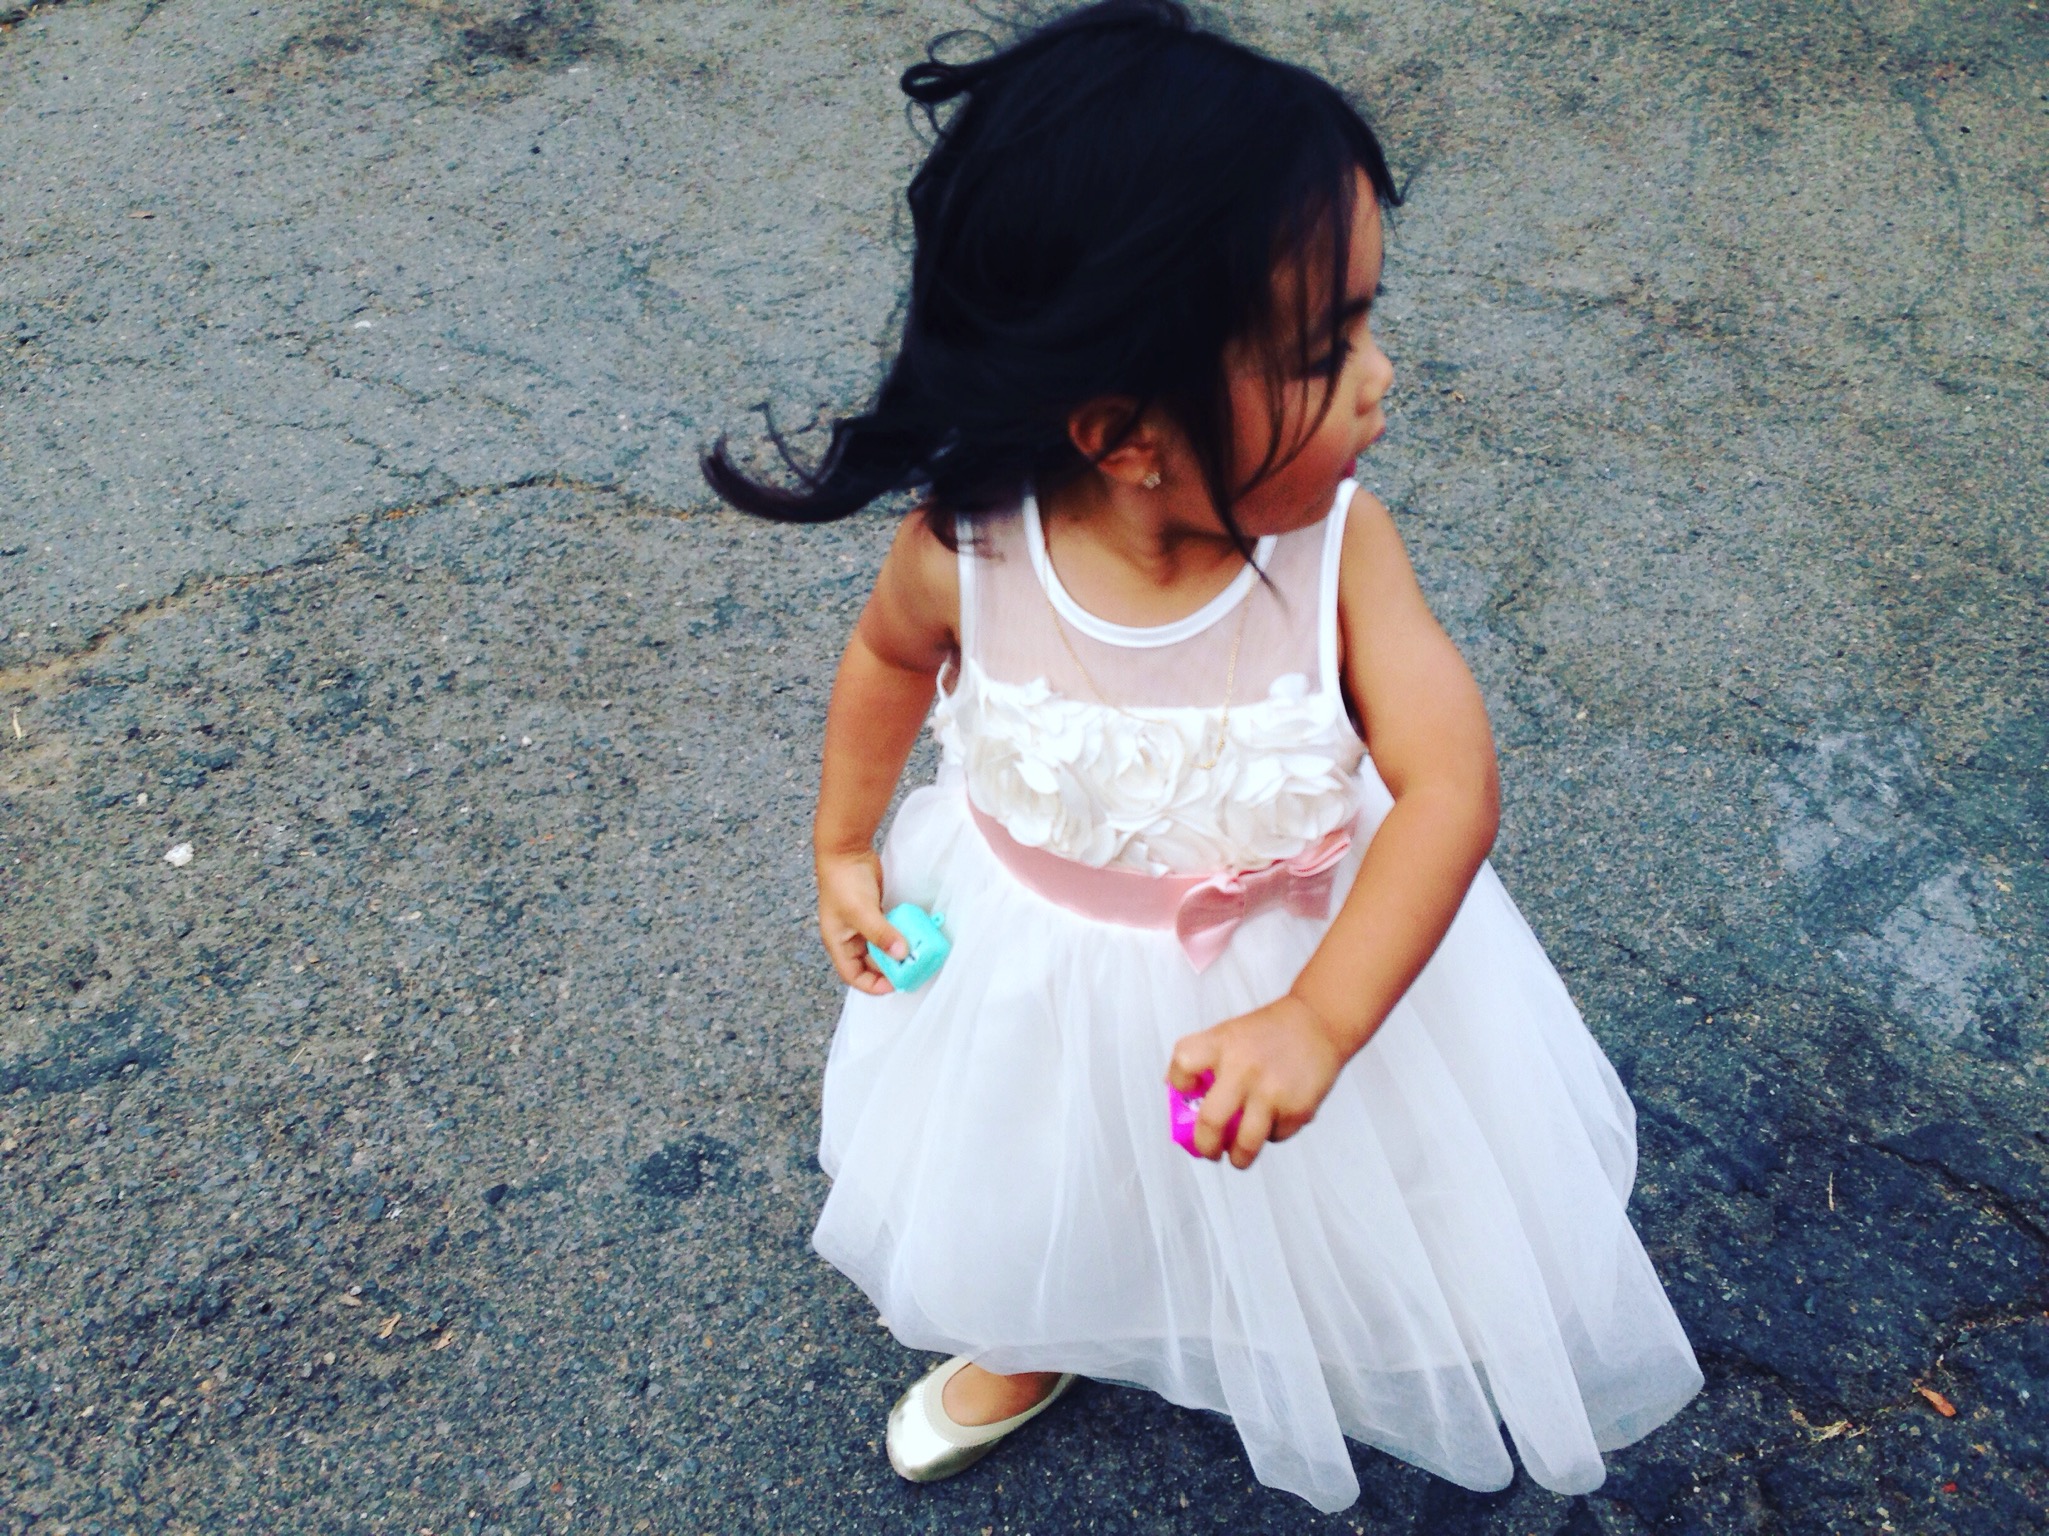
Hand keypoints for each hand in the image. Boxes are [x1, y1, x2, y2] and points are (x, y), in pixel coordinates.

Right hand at [815, 849, 908, 994]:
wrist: (846, 850)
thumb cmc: (843, 882)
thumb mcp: (861, 912)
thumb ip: (880, 935)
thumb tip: (901, 954)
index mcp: (839, 943)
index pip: (853, 975)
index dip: (872, 985)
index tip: (895, 985)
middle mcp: (850, 938)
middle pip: (870, 964)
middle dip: (889, 969)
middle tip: (912, 969)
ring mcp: (863, 926)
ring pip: (881, 948)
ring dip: (897, 952)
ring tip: (916, 955)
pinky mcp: (876, 914)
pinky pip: (889, 932)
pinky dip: (900, 935)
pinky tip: (914, 936)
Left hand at [1166, 994, 1343, 1168]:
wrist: (1319, 1023)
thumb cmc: (1269, 1031)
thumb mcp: (1230, 1034)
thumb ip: (1205, 1060)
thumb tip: (1178, 1093)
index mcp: (1222, 1044)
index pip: (1184, 1064)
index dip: (1179, 1083)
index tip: (1186, 1093)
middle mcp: (1244, 1068)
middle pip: (1210, 1121)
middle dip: (1205, 1145)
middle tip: (1207, 1150)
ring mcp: (1271, 1091)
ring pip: (1245, 1145)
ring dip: (1238, 1157)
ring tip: (1237, 1156)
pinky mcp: (1297, 1109)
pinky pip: (1276, 1136)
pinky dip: (1272, 1134)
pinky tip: (1275, 1117)